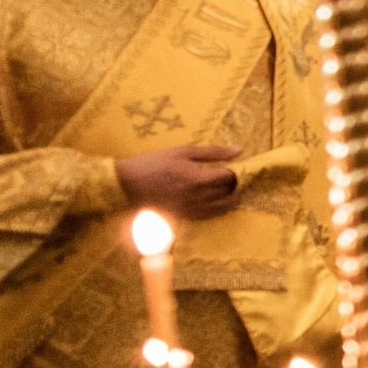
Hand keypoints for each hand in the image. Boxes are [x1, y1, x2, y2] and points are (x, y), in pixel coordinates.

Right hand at [117, 144, 242, 220]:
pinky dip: (218, 209)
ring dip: (230, 199)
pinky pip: (209, 216)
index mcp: (198, 178)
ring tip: (228, 190)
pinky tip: (216, 201)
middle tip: (232, 179)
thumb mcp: (184, 151)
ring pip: (223, 208)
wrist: (128, 183)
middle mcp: (197, 196)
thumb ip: (214, 152)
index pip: (230, 177)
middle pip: (229, 193)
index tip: (233, 167)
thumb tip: (240, 151)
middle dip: (235, 185)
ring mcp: (192, 209)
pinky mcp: (185, 217)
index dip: (236, 171)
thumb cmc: (156, 163)